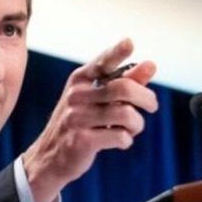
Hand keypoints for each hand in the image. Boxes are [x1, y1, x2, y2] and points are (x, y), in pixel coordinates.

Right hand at [21, 38, 158, 201]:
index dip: (116, 52)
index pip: (101, 63)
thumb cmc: (80, 124)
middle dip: (146, 98)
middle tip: (152, 106)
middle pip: (123, 89)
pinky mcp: (81, 141)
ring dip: (137, 124)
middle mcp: (76, 96)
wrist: (49, 158)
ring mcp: (77, 118)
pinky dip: (126, 140)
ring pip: (125, 114)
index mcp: (79, 80)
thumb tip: (151, 65)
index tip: (129, 43)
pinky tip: (121, 141)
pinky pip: (119, 136)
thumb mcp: (97, 100)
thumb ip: (124, 81)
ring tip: (132, 129)